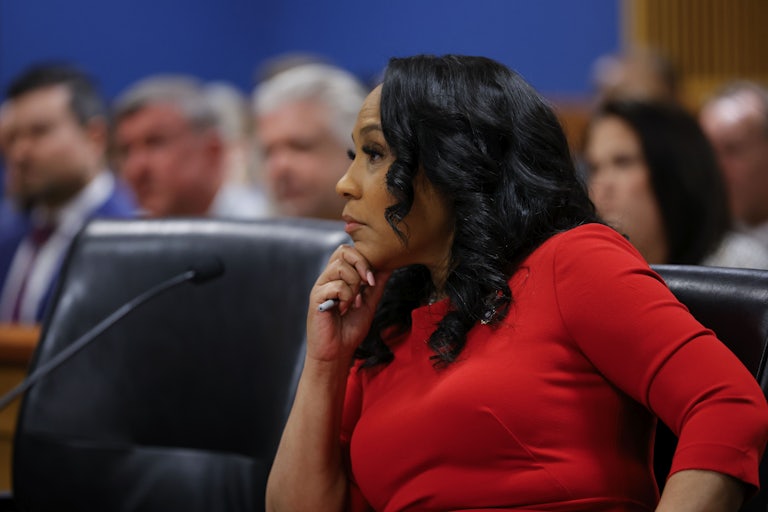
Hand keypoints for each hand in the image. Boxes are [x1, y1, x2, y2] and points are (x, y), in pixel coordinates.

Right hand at [306, 245, 390, 363]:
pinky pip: (336, 286)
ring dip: (354, 285)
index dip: (365, 259)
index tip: (373, 280)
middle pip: (342, 251)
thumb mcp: (370, 303)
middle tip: (368, 283)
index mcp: (339, 277)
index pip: (349, 251)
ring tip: (353, 302)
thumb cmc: (351, 328)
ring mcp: (321, 286)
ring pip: (340, 267)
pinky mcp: (316, 297)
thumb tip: (388, 265)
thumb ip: (376, 284)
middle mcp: (328, 278)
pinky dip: (346, 298)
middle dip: (361, 264)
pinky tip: (343, 310)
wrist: (338, 351)